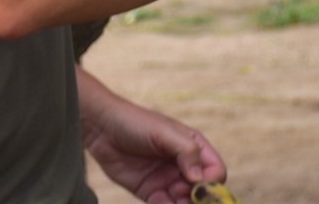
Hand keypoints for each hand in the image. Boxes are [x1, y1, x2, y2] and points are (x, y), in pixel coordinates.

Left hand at [79, 68, 225, 203]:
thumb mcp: (164, 132)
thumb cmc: (135, 123)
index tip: (197, 187)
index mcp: (193, 147)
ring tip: (169, 199)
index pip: (215, 171)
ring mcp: (167, 181)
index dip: (211, 183)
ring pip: (184, 203)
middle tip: (179, 195)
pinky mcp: (150, 193)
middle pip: (202, 192)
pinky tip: (158, 202)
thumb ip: (186, 151)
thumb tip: (200, 179)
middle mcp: (183, 166)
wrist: (102, 129)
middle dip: (197, 200)